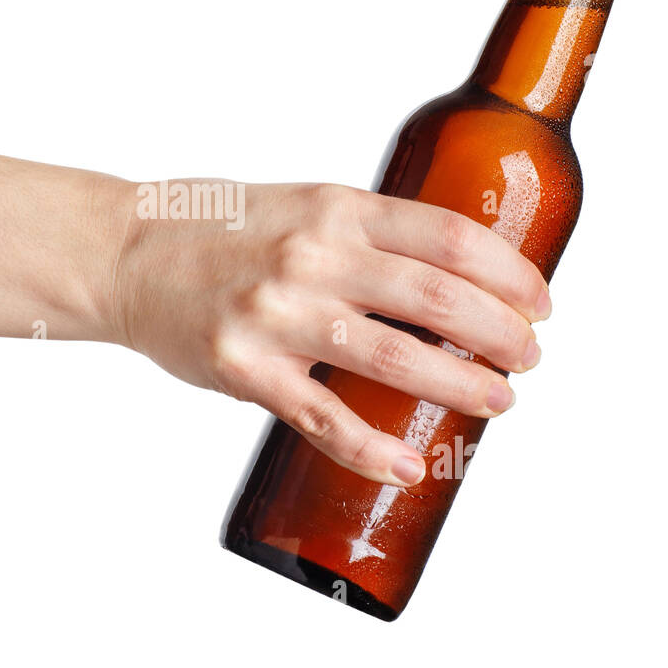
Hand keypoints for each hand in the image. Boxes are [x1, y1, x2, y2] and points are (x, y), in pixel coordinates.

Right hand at [111, 181, 550, 486]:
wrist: (128, 254)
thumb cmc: (219, 230)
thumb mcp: (303, 204)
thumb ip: (367, 234)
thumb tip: (450, 275)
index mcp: (335, 209)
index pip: (450, 236)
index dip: (511, 273)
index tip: (540, 300)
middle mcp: (312, 256)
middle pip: (439, 297)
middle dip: (502, 333)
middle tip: (529, 357)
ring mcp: (278, 314)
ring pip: (395, 357)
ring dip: (461, 385)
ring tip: (498, 400)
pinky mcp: (247, 369)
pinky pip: (324, 418)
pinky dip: (372, 448)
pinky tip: (408, 462)